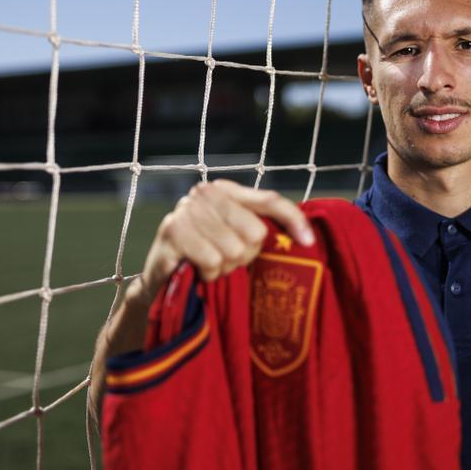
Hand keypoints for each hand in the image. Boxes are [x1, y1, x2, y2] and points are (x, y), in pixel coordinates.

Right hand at [91, 179, 314, 386]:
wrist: (161, 279)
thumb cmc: (205, 257)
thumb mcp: (235, 239)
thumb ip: (261, 229)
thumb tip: (304, 239)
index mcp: (225, 190)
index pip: (269, 200)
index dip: (293, 219)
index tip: (309, 242)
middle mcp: (205, 193)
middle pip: (255, 232)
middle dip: (245, 255)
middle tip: (228, 261)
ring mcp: (186, 210)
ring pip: (234, 249)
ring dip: (225, 268)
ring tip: (210, 266)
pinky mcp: (172, 231)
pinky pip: (212, 260)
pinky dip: (209, 273)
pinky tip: (198, 271)